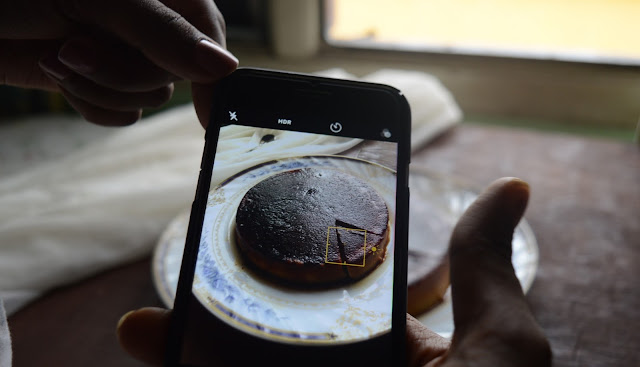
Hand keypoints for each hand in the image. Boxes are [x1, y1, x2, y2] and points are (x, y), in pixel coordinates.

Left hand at [0, 0, 237, 125]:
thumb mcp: (104, 1)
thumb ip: (166, 33)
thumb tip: (223, 68)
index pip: (207, 31)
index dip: (211, 72)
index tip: (206, 111)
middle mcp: (147, 24)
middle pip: (175, 73)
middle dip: (123, 72)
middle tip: (76, 47)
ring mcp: (122, 53)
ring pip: (148, 98)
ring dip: (99, 87)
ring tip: (58, 55)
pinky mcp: (98, 82)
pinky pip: (121, 115)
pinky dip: (90, 105)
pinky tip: (59, 75)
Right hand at [116, 178, 550, 365]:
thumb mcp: (500, 349)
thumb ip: (485, 270)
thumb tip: (511, 185)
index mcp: (400, 358)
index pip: (338, 303)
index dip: (294, 270)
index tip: (254, 234)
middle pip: (277, 340)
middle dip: (226, 311)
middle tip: (186, 276)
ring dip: (190, 355)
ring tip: (146, 327)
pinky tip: (157, 355)